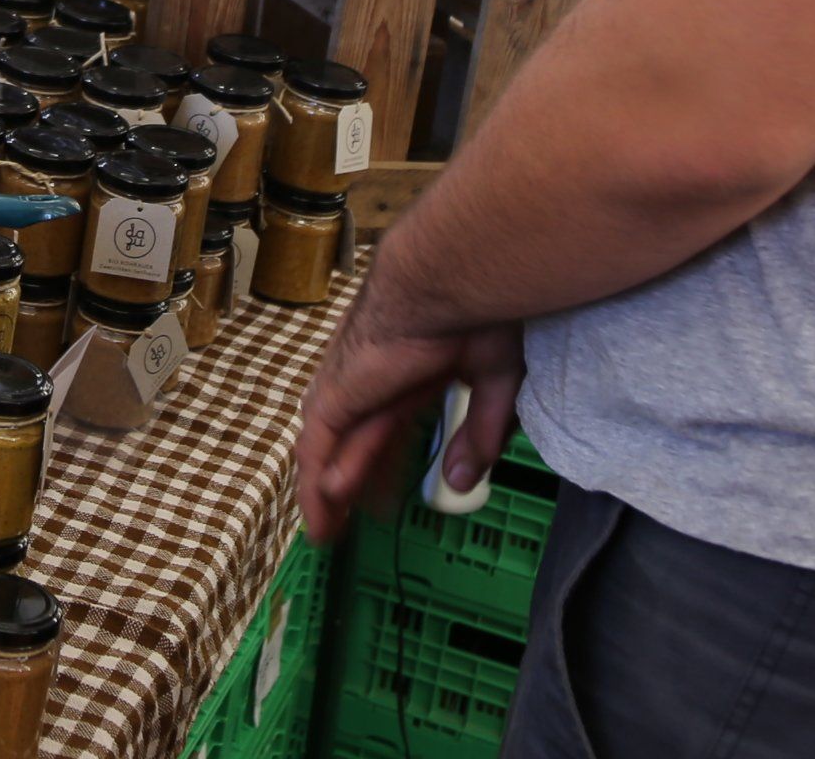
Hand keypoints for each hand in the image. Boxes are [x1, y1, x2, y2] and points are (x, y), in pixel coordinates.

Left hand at [294, 297, 524, 540]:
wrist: (451, 282)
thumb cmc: (480, 314)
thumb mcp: (496, 382)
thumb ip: (481, 433)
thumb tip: (462, 481)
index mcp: (410, 370)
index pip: (389, 425)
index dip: (387, 462)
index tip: (388, 498)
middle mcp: (374, 378)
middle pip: (354, 441)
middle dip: (351, 481)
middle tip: (343, 524)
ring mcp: (352, 384)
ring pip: (329, 447)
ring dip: (326, 489)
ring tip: (325, 532)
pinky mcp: (339, 393)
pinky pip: (321, 447)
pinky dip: (318, 481)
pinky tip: (322, 513)